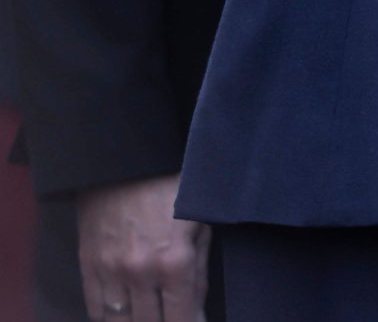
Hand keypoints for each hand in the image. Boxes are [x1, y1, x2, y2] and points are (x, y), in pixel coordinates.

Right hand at [77, 173, 204, 321]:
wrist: (125, 162)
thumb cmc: (174, 187)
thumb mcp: (200, 224)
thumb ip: (199, 272)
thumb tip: (197, 310)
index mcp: (174, 262)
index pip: (181, 319)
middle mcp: (140, 273)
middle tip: (173, 317)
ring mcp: (110, 271)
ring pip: (119, 321)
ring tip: (150, 315)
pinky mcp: (88, 265)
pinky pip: (96, 308)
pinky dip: (110, 316)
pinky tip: (124, 313)